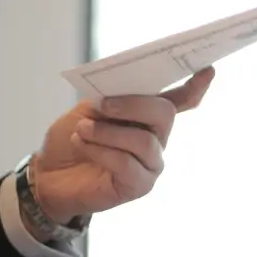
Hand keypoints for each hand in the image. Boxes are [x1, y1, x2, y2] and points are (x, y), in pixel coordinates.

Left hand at [27, 67, 215, 227]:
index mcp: (149, 115)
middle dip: (134, 105)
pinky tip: (82, 144)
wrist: (49, 173)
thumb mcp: (90, 107)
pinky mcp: (139, 185)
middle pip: (165, 114)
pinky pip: (127, 164)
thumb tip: (128, 86)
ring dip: (108, 132)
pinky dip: (100, 151)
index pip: (181, 100)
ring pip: (144, 141)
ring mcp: (151, 163)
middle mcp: (157, 138)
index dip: (196, 87)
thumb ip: (113, 96)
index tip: (207, 70)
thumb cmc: (73, 137)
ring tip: (83, 130)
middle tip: (103, 106)